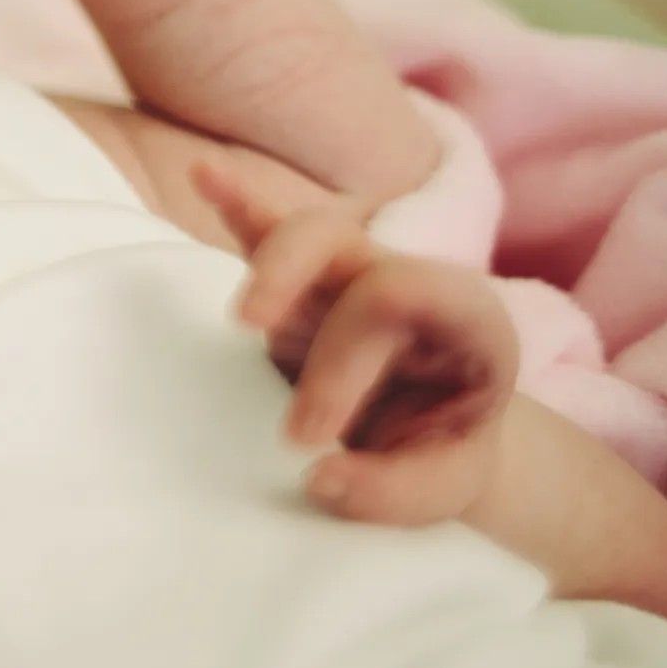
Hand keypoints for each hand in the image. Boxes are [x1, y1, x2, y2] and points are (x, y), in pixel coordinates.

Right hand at [194, 161, 517, 525]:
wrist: (440, 438)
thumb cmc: (441, 453)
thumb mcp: (447, 488)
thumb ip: (396, 492)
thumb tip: (320, 478)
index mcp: (464, 316)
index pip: (398, 296)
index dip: (342, 362)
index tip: (305, 441)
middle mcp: (402, 279)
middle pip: (344, 247)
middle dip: (293, 302)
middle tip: (267, 384)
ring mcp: (347, 277)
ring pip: (305, 231)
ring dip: (265, 263)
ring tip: (239, 319)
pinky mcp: (300, 283)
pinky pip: (266, 229)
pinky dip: (235, 202)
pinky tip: (202, 176)